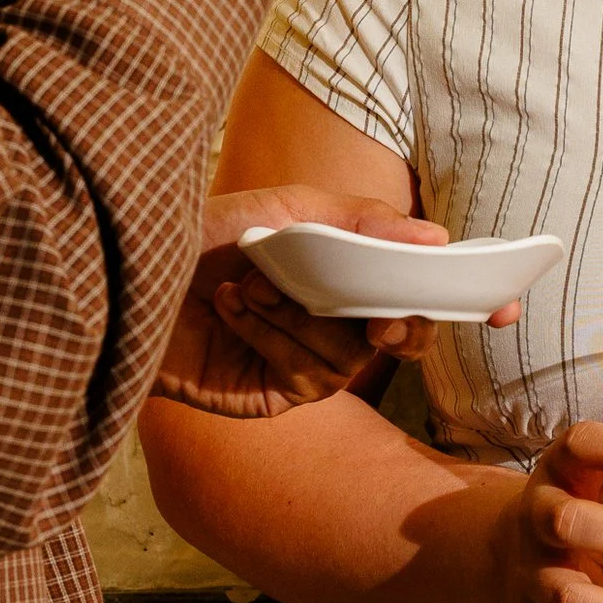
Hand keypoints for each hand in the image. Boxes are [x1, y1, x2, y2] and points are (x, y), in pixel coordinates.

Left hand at [156, 185, 456, 420]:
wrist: (130, 267)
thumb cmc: (203, 234)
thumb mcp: (285, 208)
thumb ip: (361, 219)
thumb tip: (435, 237)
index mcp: (346, 277)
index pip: (413, 298)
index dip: (441, 304)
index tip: (472, 305)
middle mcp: (333, 324)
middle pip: (399, 337)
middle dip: (391, 324)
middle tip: (377, 317)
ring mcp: (304, 362)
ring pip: (349, 355)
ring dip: (302, 315)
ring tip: (252, 283)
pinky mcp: (271, 394)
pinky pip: (305, 374)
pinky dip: (270, 335)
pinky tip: (233, 306)